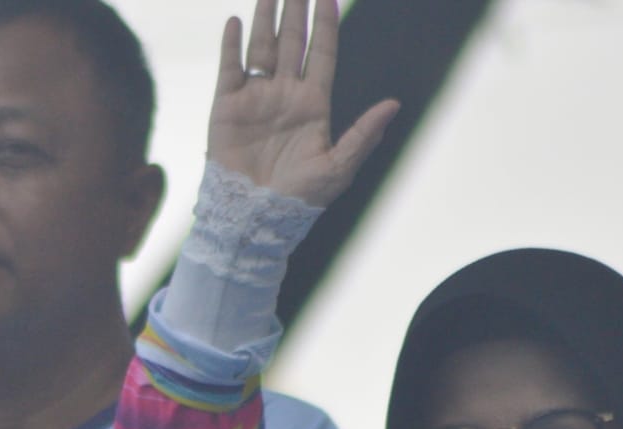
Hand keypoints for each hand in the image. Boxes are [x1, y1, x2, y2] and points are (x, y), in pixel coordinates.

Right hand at [207, 0, 398, 205]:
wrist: (255, 215)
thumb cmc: (300, 198)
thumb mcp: (339, 166)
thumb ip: (364, 134)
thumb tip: (394, 104)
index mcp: (314, 104)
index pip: (322, 54)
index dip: (325, 25)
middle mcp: (286, 95)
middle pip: (293, 42)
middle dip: (295, 11)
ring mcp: (257, 98)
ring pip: (262, 47)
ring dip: (265, 18)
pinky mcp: (228, 106)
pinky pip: (231, 68)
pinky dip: (232, 45)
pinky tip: (237, 21)